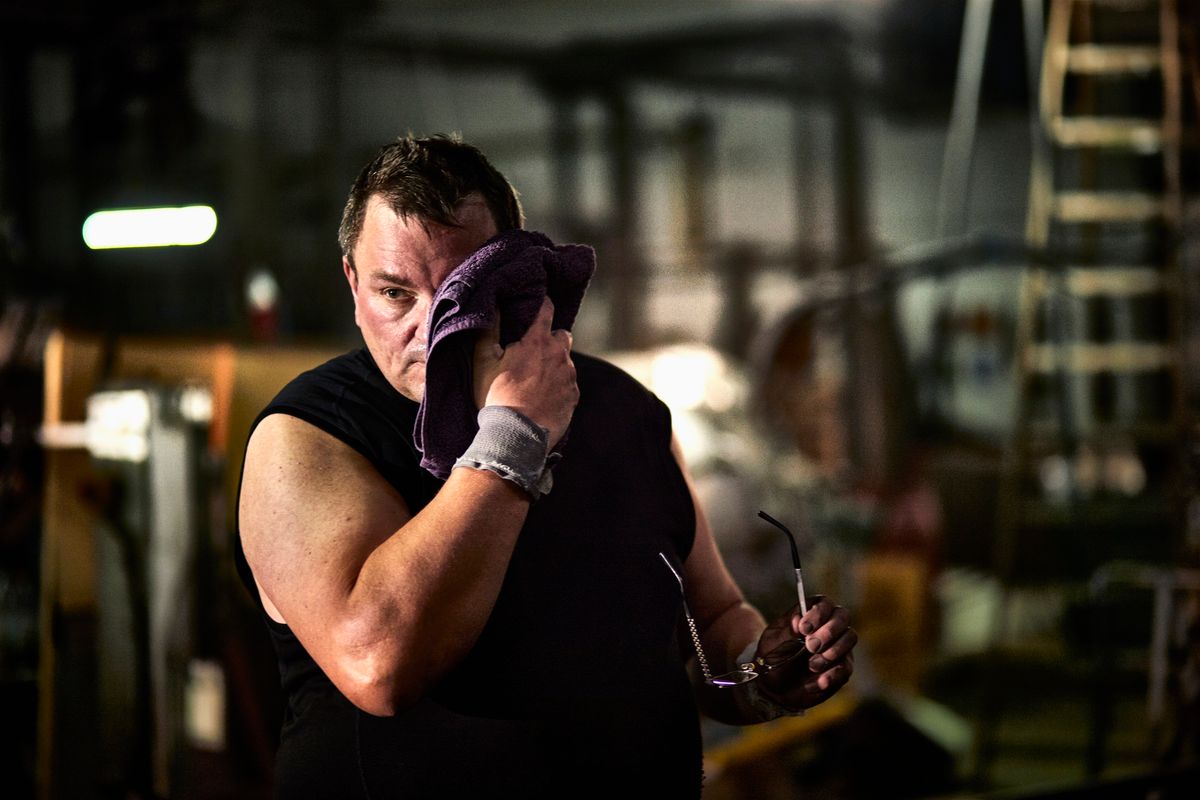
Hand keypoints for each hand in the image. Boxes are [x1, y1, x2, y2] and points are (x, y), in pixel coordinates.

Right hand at [472, 297, 578, 447]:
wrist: (516, 437)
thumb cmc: (496, 398)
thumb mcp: (483, 363)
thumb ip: (489, 331)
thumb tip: (494, 308)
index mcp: (538, 341)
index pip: (546, 309)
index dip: (541, 304)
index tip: (536, 305)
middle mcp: (559, 355)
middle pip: (561, 335)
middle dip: (550, 338)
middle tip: (533, 351)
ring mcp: (569, 377)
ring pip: (565, 361)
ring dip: (554, 364)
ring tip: (535, 380)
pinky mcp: (574, 397)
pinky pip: (568, 384)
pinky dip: (559, 386)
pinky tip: (543, 397)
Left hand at [755, 596, 855, 709]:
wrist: (776, 686)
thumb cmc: (773, 656)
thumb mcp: (773, 643)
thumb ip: (786, 631)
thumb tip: (798, 621)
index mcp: (810, 613)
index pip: (823, 603)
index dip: (817, 614)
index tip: (804, 629)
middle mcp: (828, 625)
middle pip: (843, 616)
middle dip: (829, 631)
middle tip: (811, 646)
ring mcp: (838, 645)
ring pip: (850, 637)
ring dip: (833, 651)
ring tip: (812, 665)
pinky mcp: (842, 666)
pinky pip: (846, 666)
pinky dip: (833, 674)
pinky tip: (820, 680)